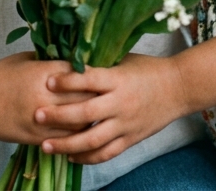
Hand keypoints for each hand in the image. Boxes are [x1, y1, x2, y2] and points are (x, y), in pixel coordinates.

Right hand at [0, 53, 92, 144]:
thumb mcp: (24, 59)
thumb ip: (47, 59)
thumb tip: (69, 58)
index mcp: (43, 73)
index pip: (80, 73)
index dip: (91, 74)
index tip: (97, 74)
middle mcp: (46, 96)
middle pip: (84, 97)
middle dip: (96, 94)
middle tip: (103, 92)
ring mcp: (42, 119)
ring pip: (80, 121)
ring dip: (90, 116)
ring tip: (95, 110)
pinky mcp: (38, 137)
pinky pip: (66, 138)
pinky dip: (77, 133)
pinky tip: (80, 127)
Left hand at [33, 54, 185, 164]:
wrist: (179, 88)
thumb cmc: (147, 68)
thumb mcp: (123, 59)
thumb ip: (99, 64)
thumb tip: (67, 59)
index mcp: (117, 79)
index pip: (88, 80)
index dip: (67, 81)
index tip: (46, 80)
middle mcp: (120, 103)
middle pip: (85, 114)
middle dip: (58, 116)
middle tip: (36, 116)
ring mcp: (126, 124)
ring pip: (93, 140)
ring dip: (67, 144)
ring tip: (45, 145)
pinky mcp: (131, 139)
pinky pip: (107, 153)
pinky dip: (87, 157)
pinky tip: (70, 156)